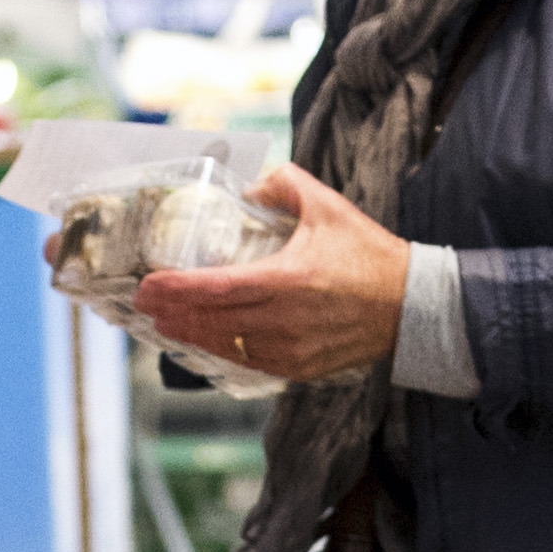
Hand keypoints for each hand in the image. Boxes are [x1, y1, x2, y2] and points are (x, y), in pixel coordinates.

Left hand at [132, 162, 412, 386]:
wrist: (410, 305)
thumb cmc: (369, 255)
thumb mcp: (329, 206)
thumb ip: (285, 184)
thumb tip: (252, 184)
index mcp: (288, 279)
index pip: (216, 288)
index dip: (176, 289)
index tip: (148, 286)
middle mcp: (284, 319)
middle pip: (212, 321)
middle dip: (172, 313)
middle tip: (142, 305)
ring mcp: (291, 348)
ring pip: (226, 345)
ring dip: (192, 334)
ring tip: (166, 324)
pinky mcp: (300, 367)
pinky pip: (249, 360)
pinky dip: (223, 349)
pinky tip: (207, 340)